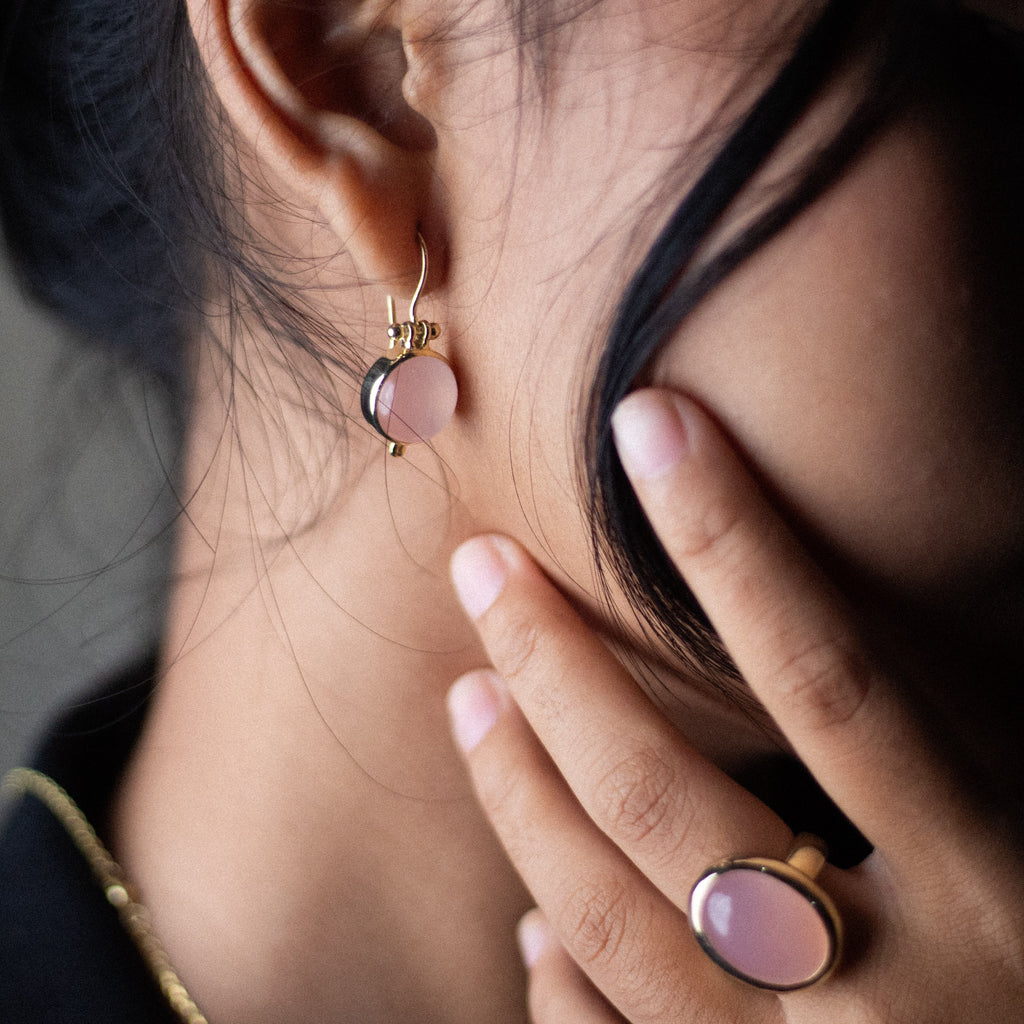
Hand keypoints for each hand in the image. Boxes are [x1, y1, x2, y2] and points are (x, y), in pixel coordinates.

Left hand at [446, 389, 1023, 1023]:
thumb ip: (966, 718)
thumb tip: (889, 605)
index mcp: (998, 887)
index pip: (833, 680)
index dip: (734, 541)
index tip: (644, 424)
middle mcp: (888, 990)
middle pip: (669, 801)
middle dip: (557, 667)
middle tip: (480, 564)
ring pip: (611, 918)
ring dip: (521, 796)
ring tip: (467, 693)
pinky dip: (563, 982)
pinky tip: (531, 920)